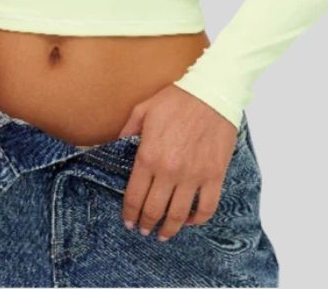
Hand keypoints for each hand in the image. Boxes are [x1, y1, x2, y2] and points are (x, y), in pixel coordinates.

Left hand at [117, 84, 238, 241]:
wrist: (211, 93)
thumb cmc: (176, 99)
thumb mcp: (142, 109)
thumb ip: (127, 131)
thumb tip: (113, 146)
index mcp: (148, 156)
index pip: (134, 196)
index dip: (129, 213)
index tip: (128, 221)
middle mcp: (169, 170)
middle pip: (154, 210)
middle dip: (146, 224)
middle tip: (143, 230)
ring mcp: (194, 175)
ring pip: (179, 214)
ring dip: (169, 229)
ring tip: (163, 234)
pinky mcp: (214, 175)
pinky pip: (207, 207)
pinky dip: (198, 219)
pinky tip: (191, 221)